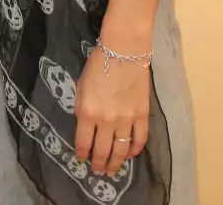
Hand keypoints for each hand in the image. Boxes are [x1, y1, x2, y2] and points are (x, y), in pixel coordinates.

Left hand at [74, 46, 149, 177]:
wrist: (124, 51)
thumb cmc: (98, 65)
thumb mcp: (81, 87)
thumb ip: (82, 108)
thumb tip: (85, 125)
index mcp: (87, 112)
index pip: (83, 142)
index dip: (82, 154)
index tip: (81, 160)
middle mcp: (106, 121)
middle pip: (102, 150)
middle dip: (99, 163)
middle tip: (98, 171)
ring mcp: (126, 120)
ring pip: (120, 150)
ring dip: (116, 162)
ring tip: (112, 171)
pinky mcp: (141, 115)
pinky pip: (139, 139)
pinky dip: (134, 150)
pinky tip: (130, 154)